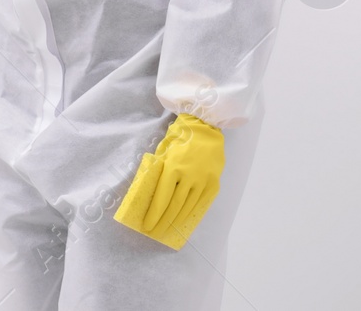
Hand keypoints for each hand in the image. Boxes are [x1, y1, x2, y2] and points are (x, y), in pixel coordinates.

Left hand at [113, 113, 224, 249]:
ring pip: (188, 206)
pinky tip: (185, 220)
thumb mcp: (164, 151)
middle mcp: (188, 176)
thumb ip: (158, 169)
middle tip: (155, 232)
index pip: (162, 197)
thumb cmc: (180, 137)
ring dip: (177, 220)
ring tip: (168, 229)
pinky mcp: (213, 182)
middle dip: (163, 220)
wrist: (205, 127)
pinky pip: (202, 202)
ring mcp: (203, 180)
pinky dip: (192, 212)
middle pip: (174, 205)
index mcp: (172, 167)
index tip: (147, 225)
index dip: (154, 213)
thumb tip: (150, 190)